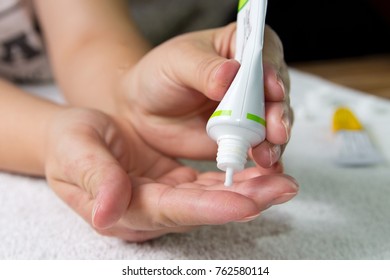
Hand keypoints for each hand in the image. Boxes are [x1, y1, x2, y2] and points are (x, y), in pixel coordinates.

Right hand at [44, 108, 296, 241]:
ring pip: (214, 198)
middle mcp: (151, 209)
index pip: (173, 211)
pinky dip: (238, 178)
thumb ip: (93, 179)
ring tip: (283, 180)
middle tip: (282, 188)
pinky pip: (213, 185)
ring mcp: (167, 198)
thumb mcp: (74, 153)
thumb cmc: (70, 144)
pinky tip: (261, 169)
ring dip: (250, 190)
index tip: (246, 202)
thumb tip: (106, 211)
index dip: (211, 208)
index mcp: (125, 207)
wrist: (75, 138)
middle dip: (245, 200)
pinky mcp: (177, 185)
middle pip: (204, 208)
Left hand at [118, 23, 291, 168]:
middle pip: (276, 92)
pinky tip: (265, 165)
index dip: (271, 72)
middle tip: (274, 130)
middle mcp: (251, 79)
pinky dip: (265, 156)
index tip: (271, 90)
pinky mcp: (242, 136)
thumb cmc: (160, 76)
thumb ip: (204, 69)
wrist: (142, 109)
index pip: (264, 54)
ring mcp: (249, 110)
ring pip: (273, 122)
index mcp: (239, 48)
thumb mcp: (178, 63)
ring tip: (266, 154)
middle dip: (278, 113)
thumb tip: (231, 74)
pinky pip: (259, 147)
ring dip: (275, 139)